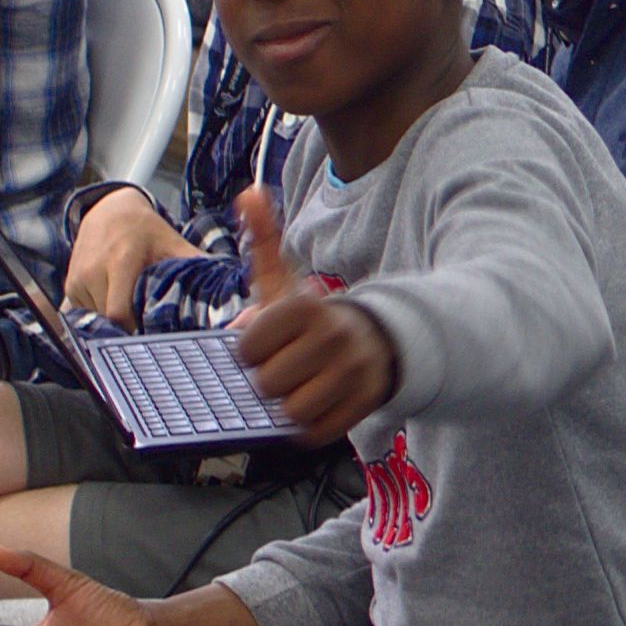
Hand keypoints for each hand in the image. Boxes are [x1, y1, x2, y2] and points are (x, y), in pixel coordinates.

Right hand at [66, 189, 197, 326]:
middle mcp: (94, 270)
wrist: (110, 210)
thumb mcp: (173, 243)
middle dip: (127, 327)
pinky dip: (98, 317)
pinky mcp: (69, 286)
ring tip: (130, 310)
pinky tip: (113, 306)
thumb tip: (227, 288)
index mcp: (122, 260)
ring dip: (112, 323)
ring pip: (96, 320)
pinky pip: (84, 315)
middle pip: (109, 320)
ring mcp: (78, 279)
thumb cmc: (145, 229)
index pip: (120, 314)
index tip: (151, 332)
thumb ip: (197, 264)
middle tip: (145, 325)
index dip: (135, 329)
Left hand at [228, 187, 395, 441]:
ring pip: (292, 411)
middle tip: (283, 367)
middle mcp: (332, 336)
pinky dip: (309, 426)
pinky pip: (316, 432)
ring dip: (288, 405)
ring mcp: (352, 372)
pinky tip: (315, 403)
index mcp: (305, 307)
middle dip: (269, 379)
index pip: (248, 349)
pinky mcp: (364, 403)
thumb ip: (264, 241)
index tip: (266, 345)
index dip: (250, 353)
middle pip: (267, 384)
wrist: (378, 340)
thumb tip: (247, 193)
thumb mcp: (286, 282)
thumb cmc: (313, 318)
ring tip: (299, 386)